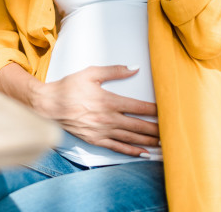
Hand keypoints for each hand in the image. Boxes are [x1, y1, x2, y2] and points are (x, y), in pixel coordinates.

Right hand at [31, 65, 159, 156]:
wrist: (49, 105)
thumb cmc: (69, 87)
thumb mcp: (91, 73)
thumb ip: (114, 71)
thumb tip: (134, 68)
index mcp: (109, 101)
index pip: (138, 107)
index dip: (155, 110)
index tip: (168, 111)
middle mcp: (108, 118)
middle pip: (138, 126)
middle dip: (157, 128)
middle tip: (172, 131)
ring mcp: (102, 131)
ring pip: (131, 138)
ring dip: (149, 141)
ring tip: (164, 143)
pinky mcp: (96, 140)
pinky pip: (118, 148)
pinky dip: (132, 151)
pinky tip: (144, 153)